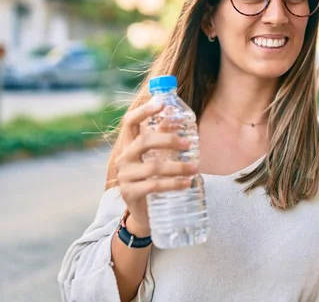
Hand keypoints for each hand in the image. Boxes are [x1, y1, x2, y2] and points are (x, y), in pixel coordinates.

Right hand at [112, 101, 196, 234]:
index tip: (161, 104)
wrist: (143, 213)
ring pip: (153, 166)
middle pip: (144, 141)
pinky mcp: (130, 193)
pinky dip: (173, 184)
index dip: (144, 111)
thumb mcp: (156, 158)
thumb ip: (162, 140)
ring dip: (178, 167)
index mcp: (128, 145)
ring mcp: (125, 176)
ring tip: (195, 169)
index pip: (129, 122)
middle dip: (169, 140)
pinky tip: (186, 183)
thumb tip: (176, 118)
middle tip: (189, 144)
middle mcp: (123, 158)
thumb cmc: (152, 179)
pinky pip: (154, 186)